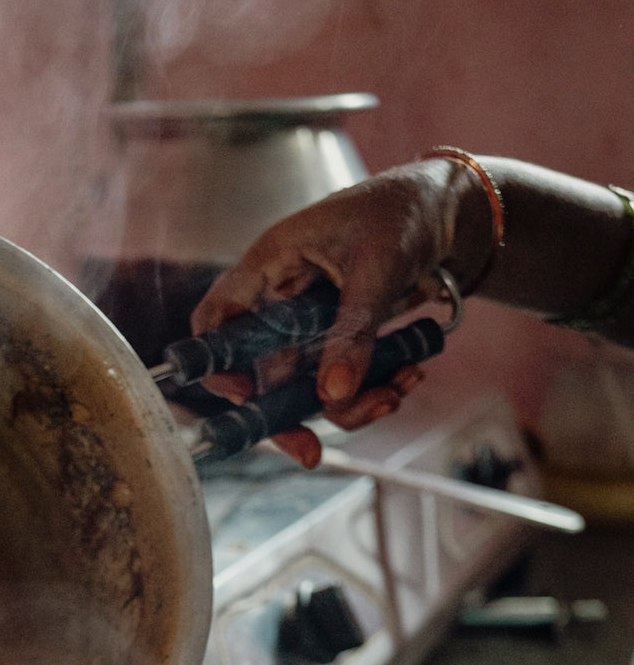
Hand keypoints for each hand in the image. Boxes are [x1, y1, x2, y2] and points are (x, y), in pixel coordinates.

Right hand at [189, 163, 460, 465]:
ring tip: (396, 392)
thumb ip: (353, 331)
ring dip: (350, 406)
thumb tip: (330, 397)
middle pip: (261, 375)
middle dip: (286, 418)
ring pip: (308, 389)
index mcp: (270, 265)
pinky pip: (344, 384)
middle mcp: (280, 302)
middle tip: (311, 455)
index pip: (216, 321)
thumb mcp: (378, 267)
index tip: (245, 396)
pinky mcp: (340, 342)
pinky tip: (410, 374)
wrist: (447, 209)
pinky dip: (375, 390)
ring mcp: (309, 326)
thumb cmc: (402, 212)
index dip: (217, 364)